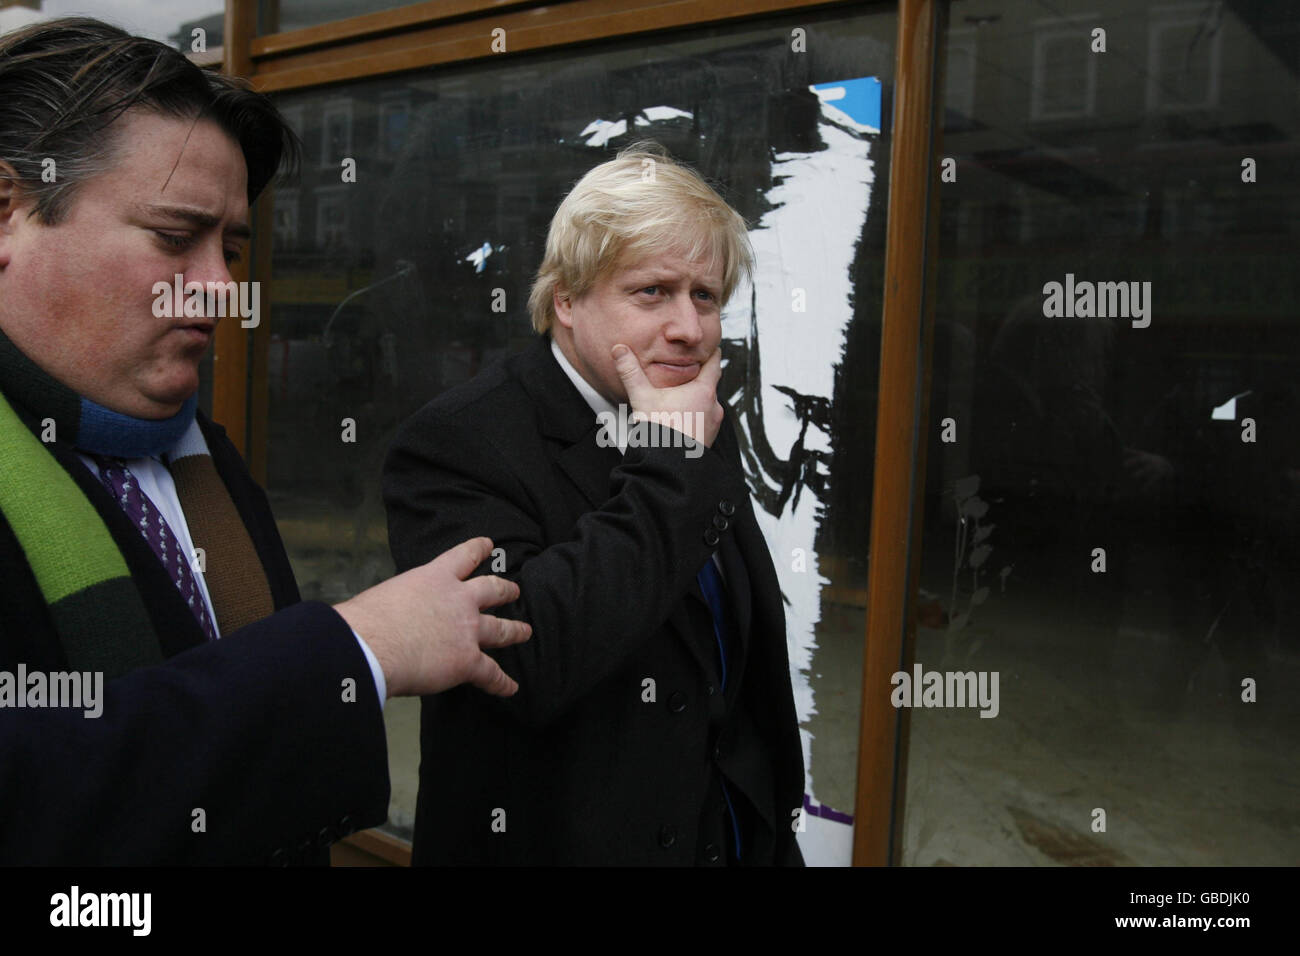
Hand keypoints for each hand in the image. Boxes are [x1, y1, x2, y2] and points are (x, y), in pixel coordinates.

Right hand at [333, 537, 529, 697]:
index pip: (462, 557)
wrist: (371, 644)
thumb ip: (399, 602)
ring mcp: (467, 630)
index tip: (488, 544)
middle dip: (505, 590)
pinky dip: (502, 683)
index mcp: (433, 578)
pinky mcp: (468, 661)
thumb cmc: (366, 620)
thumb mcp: (386, 595)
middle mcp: (458, 600)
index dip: (477, 549)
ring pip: (501, 629)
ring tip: (525, 631)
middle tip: (515, 591)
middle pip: (492, 590)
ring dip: (515, 631)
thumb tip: (388, 617)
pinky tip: (511, 688)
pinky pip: (491, 674)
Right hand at [612, 344, 723, 447]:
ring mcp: (713, 424)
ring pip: (707, 405)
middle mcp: (714, 406)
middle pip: (710, 384)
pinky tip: (680, 420)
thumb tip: (619, 350)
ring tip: (679, 401)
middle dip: (698, 379)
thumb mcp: (642, 397)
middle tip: (686, 374)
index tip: (708, 348)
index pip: (714, 363)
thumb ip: (630, 372)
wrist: (669, 466)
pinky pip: (705, 422)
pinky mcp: (709, 440)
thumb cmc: (660, 431)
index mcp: (703, 390)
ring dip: (696, 401)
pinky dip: (696, 418)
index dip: (710, 353)